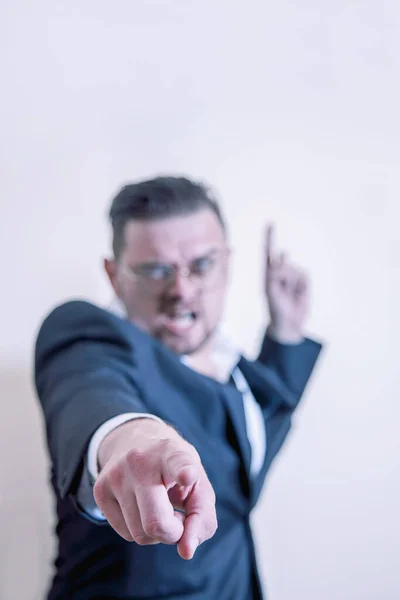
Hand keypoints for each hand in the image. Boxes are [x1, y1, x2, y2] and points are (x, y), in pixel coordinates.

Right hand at [93, 418, 216, 559]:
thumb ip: (202, 516)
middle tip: (178, 519)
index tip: (188, 475)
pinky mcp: (100, 490)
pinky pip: (126, 534)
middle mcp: (140, 461)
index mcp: (171, 453)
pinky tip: (143, 508)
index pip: (178, 463)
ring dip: (156, 532)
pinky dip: (140, 530)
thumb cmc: (175, 469)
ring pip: (140, 534)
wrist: (135, 440)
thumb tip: (186, 551)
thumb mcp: (198, 483)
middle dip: (172, 533)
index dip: (184, 471)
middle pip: (156, 522)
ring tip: (159, 507)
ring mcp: (116, 475)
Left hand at [265, 224, 309, 342]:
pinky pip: (304, 274)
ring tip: (289, 295)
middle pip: (283, 261)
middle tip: (281, 286)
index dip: (270, 237)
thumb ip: (274, 275)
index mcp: (268, 274)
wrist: (290, 323)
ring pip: (294, 269)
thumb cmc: (276, 309)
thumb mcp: (271, 293)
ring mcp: (292, 275)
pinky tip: (298, 293)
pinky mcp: (303, 280)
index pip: (268, 253)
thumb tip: (281, 260)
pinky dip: (302, 284)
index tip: (271, 223)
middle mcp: (279, 272)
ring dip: (292, 282)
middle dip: (285, 270)